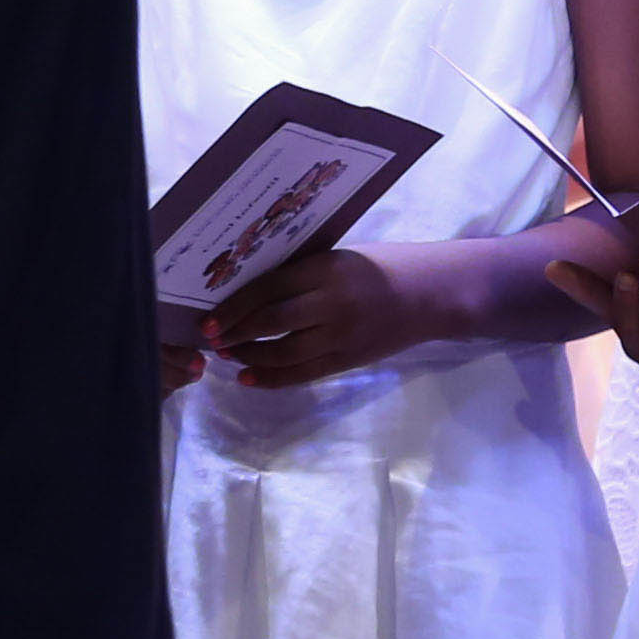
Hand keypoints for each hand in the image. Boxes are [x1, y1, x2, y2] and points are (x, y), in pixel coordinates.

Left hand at [201, 245, 424, 387]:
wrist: (429, 295)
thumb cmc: (381, 267)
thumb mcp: (337, 259)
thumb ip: (301, 275)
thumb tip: (249, 292)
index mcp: (325, 269)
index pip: (267, 289)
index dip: (233, 307)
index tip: (209, 318)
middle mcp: (331, 303)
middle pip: (270, 322)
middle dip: (234, 333)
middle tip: (211, 339)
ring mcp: (340, 335)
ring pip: (282, 353)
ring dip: (249, 356)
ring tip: (229, 355)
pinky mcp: (348, 360)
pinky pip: (302, 374)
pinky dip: (271, 379)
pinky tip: (249, 378)